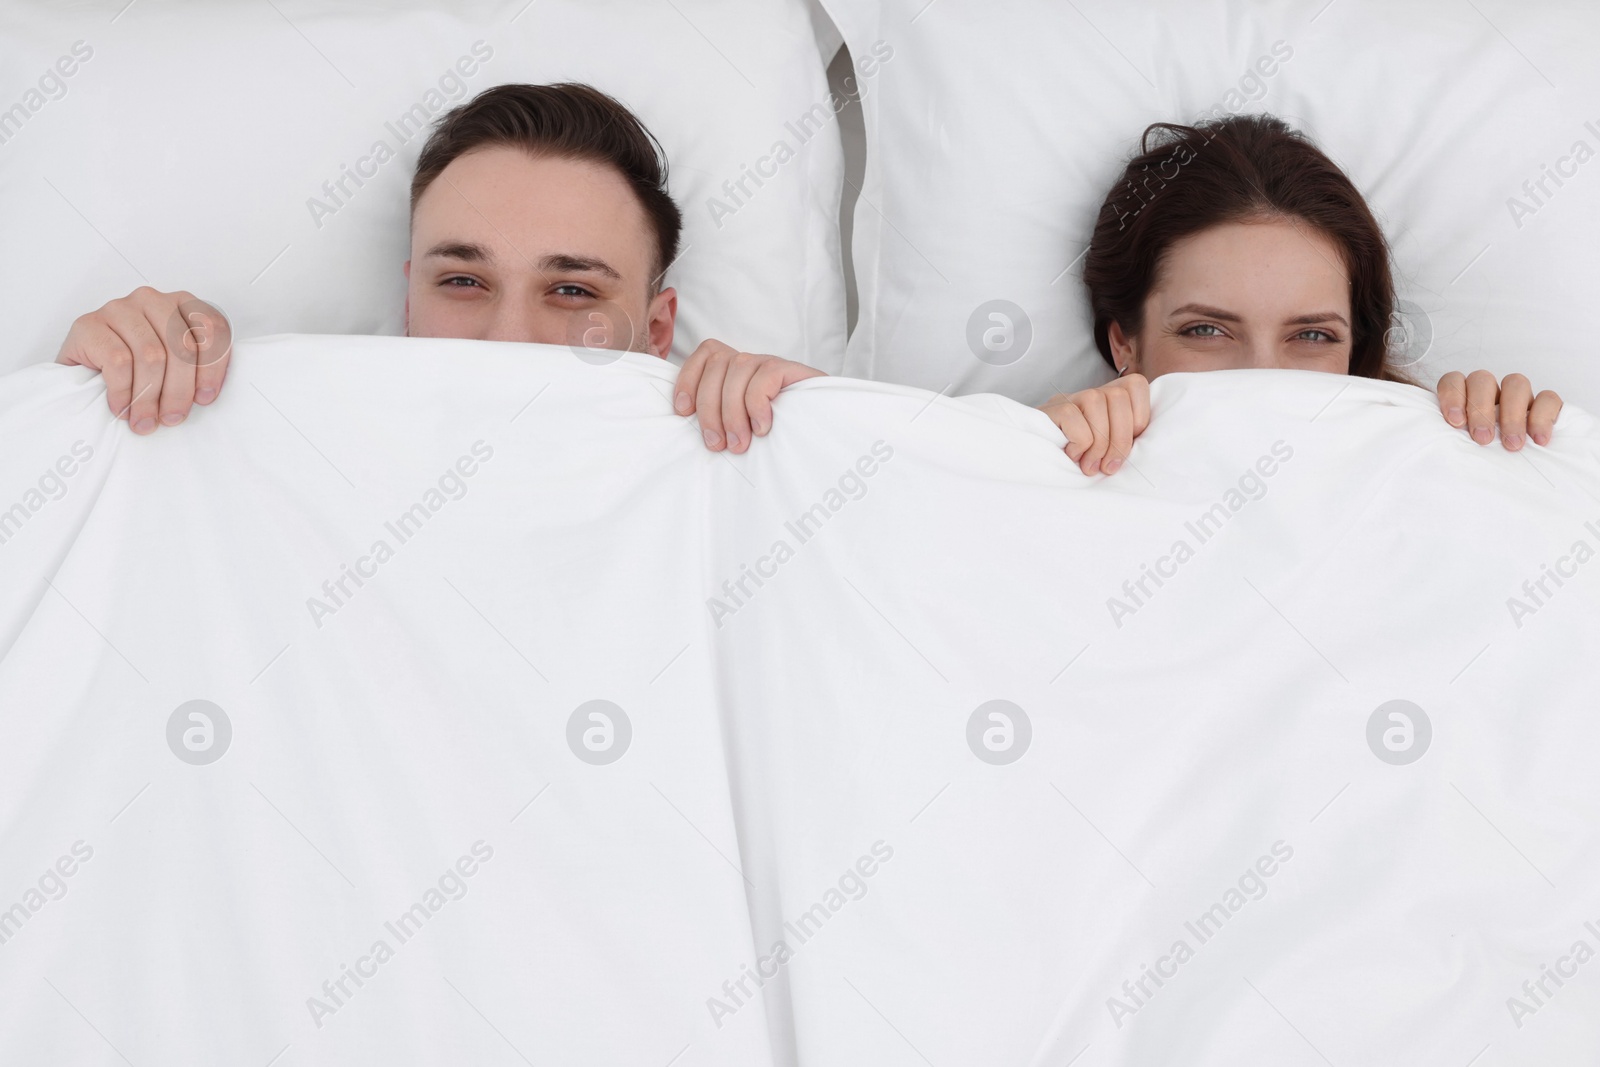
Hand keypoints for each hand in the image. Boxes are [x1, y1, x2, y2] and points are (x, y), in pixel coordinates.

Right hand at [55, 287, 231, 433]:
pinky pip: (117, 360)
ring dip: (150, 396)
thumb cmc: (137, 367)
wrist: (83, 366)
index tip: (205, 399)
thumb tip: (204, 396)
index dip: (212, 367)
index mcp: (181, 304)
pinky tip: (122, 408)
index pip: (211, 328)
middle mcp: (151, 300)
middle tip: (172, 418)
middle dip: (180, 390)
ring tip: (146, 421)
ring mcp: (118, 308)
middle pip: (180, 346)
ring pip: (151, 355)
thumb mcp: (174, 364)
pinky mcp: (89, 323)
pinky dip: (123, 391)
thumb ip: (195, 367)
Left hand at [672, 339, 825, 452]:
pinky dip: (757, 404)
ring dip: (732, 412)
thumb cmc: (780, 436)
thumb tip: (692, 427)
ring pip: (737, 368)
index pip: (705, 354)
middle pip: (716, 364)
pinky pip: (764, 377)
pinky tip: (763, 428)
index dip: (688, 378)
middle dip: (709, 408)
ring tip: (740, 443)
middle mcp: (752, 363)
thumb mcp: (743, 427)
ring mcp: (772, 364)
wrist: (828, 431)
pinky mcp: (792, 370)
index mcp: (736, 372)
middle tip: (717, 445)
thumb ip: (722, 419)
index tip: (683, 412)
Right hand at [1038, 373, 1150, 474]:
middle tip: (1108, 467)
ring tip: (1089, 465)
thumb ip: (1127, 440)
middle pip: (1119, 396)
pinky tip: (1071, 456)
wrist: (1036, 460)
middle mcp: (1091, 393)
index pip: (1136, 386)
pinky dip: (1079, 444)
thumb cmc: (1079, 460)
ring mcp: (1069, 398)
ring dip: (1099, 443)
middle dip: (1119, 439)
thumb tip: (1148, 449)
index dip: (1138, 418)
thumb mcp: (1109, 450)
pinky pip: (1074, 418)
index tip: (1126, 448)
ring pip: (1097, 401)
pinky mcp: (1051, 410)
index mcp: (1110, 399)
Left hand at [1436, 370, 1561, 449]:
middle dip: (1480, 408)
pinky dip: (1542, 417)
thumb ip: (1448, 438)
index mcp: (1464, 397)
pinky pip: (1548, 398)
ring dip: (1511, 413)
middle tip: (1482, 438)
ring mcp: (1518, 396)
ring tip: (1511, 444)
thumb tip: (1435, 443)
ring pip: (1515, 383)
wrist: (1508, 474)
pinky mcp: (1545, 406)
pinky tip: (1538, 440)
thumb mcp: (1457, 447)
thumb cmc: (1475, 456)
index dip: (1452, 396)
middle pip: (1482, 380)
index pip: (1453, 380)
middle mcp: (1490, 392)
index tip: (1454, 422)